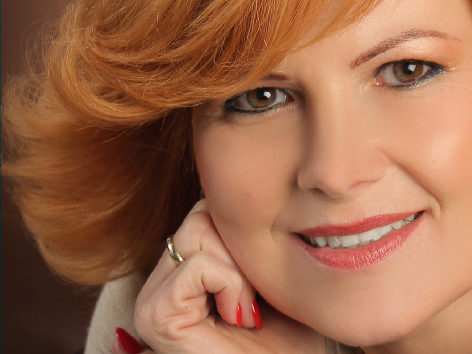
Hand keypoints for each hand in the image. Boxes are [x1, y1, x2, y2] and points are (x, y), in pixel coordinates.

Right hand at [127, 199, 323, 353]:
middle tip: (254, 296)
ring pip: (198, 231)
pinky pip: (200, 264)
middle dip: (240, 250)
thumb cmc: (287, 327)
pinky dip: (231, 286)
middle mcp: (161, 276)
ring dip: (239, 270)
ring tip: (247, 308)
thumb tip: (245, 174)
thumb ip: (245, 227)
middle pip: (201, 214)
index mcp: (183, 263)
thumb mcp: (267, 262)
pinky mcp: (156, 315)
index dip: (243, 234)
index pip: (207, 207)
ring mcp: (153, 296)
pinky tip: (238, 317)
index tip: (258, 281)